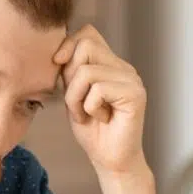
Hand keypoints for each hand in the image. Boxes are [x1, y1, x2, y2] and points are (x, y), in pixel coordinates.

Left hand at [53, 25, 148, 176]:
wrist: (110, 161)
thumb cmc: (92, 131)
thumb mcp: (73, 95)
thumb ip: (69, 71)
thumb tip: (58, 52)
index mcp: (111, 64)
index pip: (88, 33)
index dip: (68, 45)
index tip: (57, 65)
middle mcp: (124, 68)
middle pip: (86, 46)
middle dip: (70, 77)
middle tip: (76, 103)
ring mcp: (132, 80)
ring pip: (87, 71)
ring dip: (76, 98)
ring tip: (86, 114)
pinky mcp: (135, 95)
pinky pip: (98, 90)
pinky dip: (89, 108)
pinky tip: (100, 119)